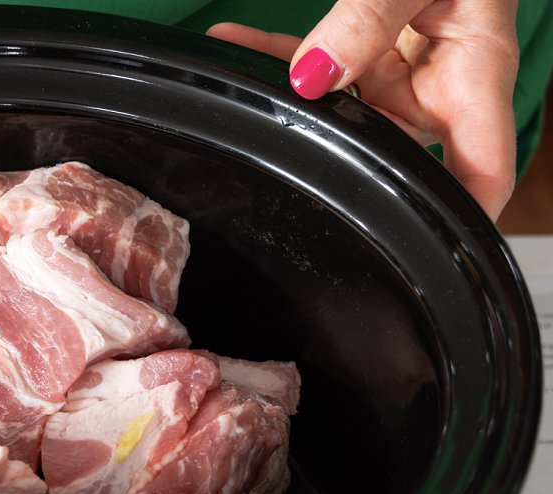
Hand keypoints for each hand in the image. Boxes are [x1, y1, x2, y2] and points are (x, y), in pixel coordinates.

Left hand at [208, 0, 519, 219]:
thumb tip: (318, 72)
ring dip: (289, 100)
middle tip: (279, 168)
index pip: (477, 179)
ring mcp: (403, 69)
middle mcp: (440, 85)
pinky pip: (320, 62)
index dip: (446, 228)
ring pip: (341, 110)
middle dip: (332, 164)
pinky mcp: (370, 46)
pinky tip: (228, 43)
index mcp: (476, 79)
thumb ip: (372, 17)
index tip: (399, 257)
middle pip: (390, 156)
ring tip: (236, 94)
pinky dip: (274, 55)